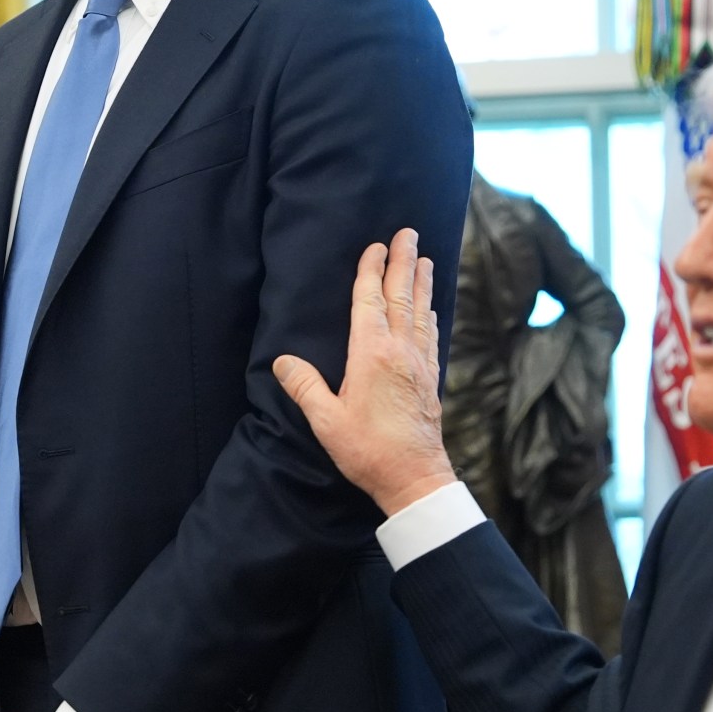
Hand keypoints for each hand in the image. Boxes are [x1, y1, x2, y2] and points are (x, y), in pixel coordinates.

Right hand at [274, 229, 457, 515]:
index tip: (375, 245)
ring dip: (422, 283)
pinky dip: (429, 314)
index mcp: (372, 354)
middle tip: (409, 233)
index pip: (369, 301)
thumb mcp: (326, 421)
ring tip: (426, 259)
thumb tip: (282, 361)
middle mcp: (400, 351)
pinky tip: (430, 310)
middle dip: (404, 262)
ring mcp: (419, 364)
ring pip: (421, 312)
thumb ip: (305, 387)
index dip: (371, 270)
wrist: (415, 478)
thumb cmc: (368, 451)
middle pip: (401, 296)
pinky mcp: (430, 379)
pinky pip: (430, 335)